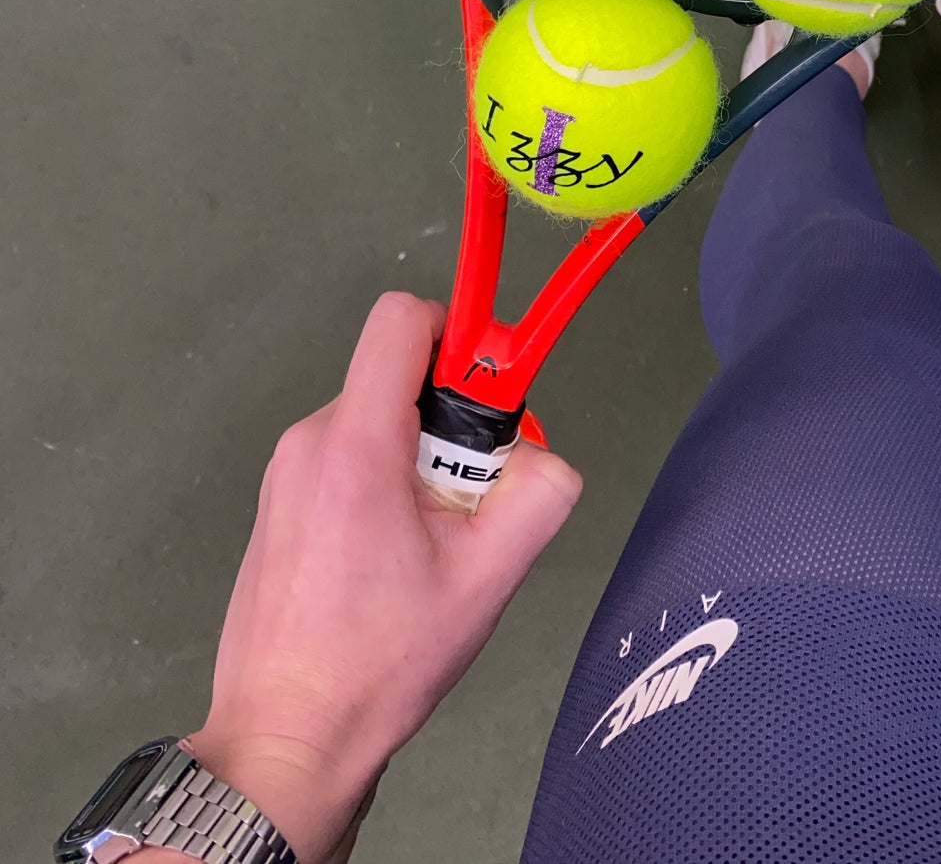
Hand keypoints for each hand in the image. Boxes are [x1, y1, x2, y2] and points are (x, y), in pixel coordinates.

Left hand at [182, 292, 580, 863]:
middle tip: (469, 503)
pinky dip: (382, 485)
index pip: (401, 319)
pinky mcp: (276, 505)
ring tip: (429, 546)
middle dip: (448, 421)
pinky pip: (346, 458)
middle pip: (398, 377)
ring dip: (417, 459)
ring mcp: (284, 474)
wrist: (284, 741)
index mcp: (356, 444)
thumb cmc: (384, 661)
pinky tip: (390, 563)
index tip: (487, 398)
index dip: (457, 334)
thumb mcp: (487, 581)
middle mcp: (309, 441)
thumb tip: (543, 454)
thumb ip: (538, 494)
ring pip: (376, 421)